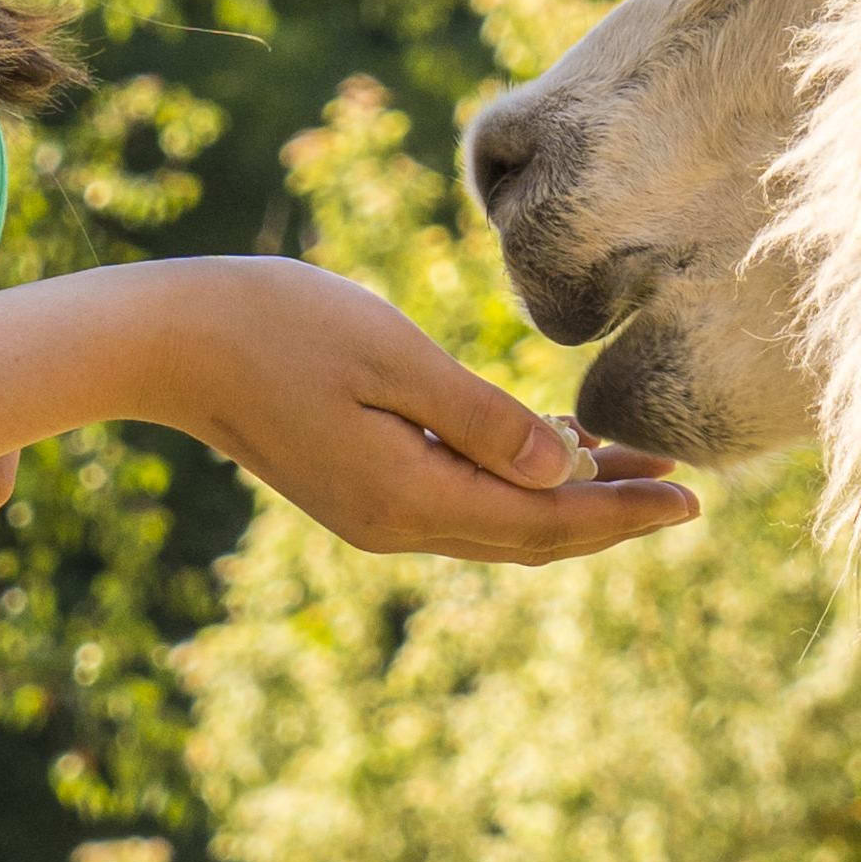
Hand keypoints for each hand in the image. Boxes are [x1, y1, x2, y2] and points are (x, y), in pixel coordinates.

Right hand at [149, 259, 696, 565]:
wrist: (165, 339)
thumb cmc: (277, 324)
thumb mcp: (392, 357)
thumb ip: (482, 417)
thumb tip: (566, 469)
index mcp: (410, 498)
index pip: (546, 521)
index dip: (625, 512)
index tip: (695, 495)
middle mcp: (395, 523)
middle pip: (531, 536)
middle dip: (611, 513)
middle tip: (686, 486)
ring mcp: (371, 511)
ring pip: (496, 521)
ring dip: (566, 497)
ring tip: (634, 460)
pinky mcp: (354, 487)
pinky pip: (458, 500)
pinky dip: (513, 480)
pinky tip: (545, 442)